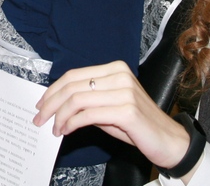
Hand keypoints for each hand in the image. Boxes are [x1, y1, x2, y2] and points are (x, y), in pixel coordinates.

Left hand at [32, 61, 192, 176]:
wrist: (169, 141)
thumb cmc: (137, 125)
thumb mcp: (109, 107)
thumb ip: (87, 101)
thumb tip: (56, 104)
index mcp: (115, 68)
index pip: (74, 75)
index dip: (53, 89)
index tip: (41, 103)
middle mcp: (119, 75)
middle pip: (73, 85)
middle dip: (51, 103)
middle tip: (40, 118)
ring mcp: (124, 91)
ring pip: (77, 99)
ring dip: (60, 116)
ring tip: (54, 128)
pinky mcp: (127, 110)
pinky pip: (88, 115)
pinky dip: (72, 123)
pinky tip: (67, 131)